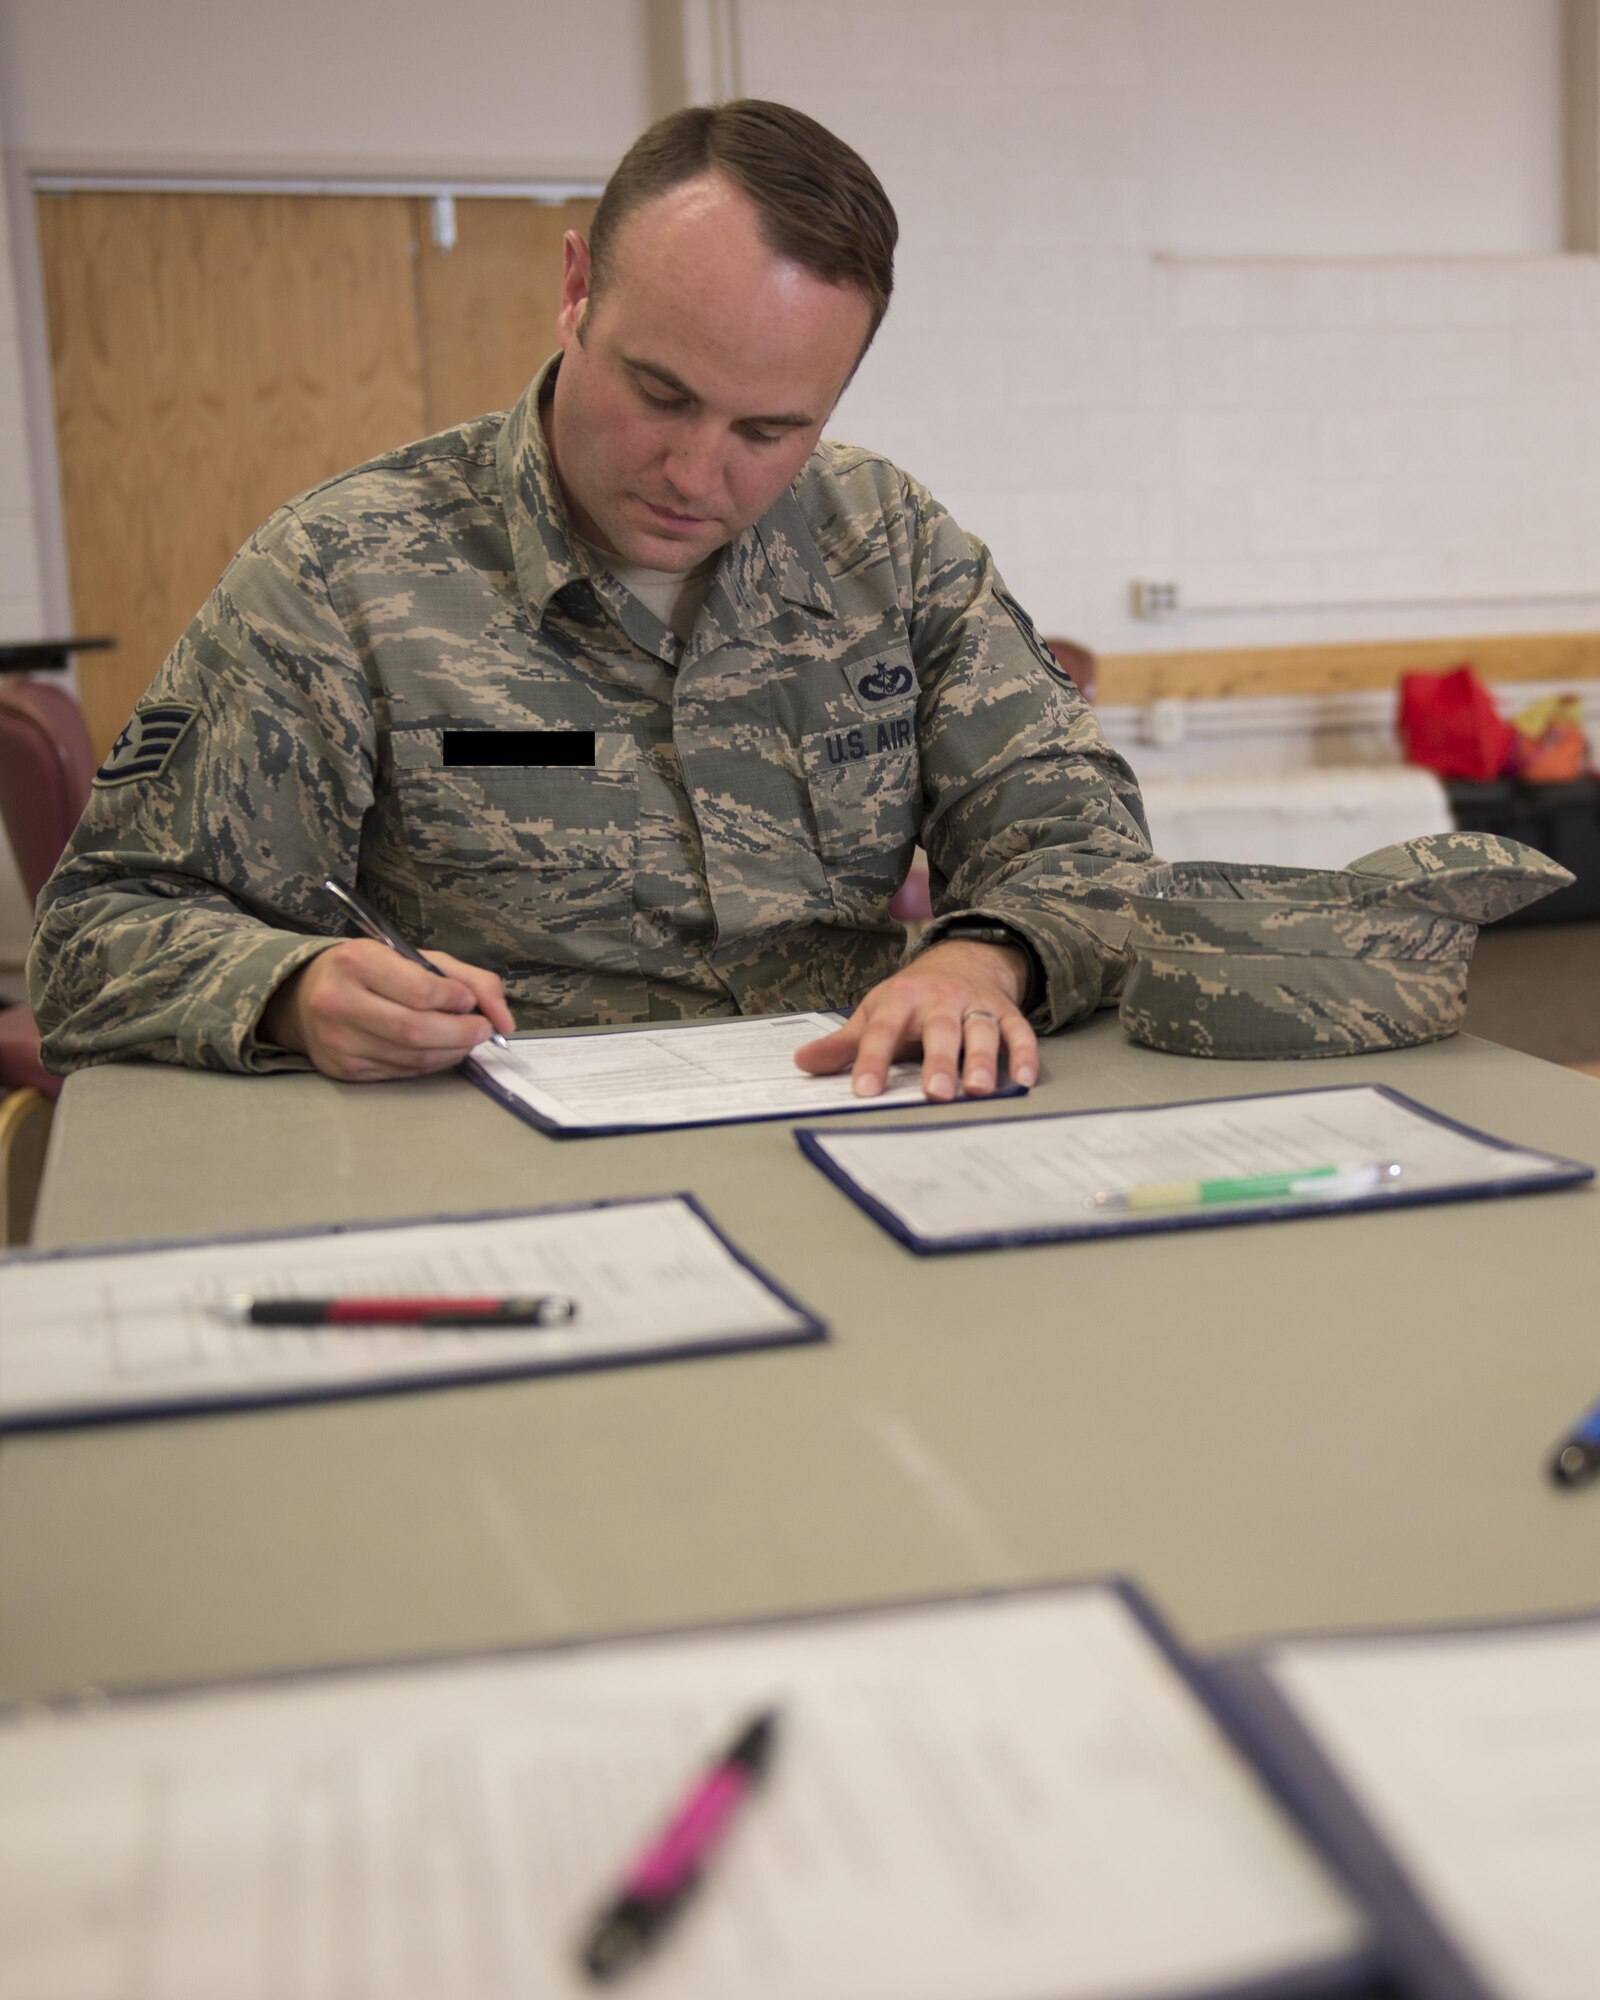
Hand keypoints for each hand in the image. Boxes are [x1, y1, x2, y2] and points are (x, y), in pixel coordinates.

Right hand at [259, 941, 514, 1081]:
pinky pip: (401, 1072)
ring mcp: (338, 1041)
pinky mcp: (343, 1069)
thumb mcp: (416, 957)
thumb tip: (505, 1020)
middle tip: (482, 1029)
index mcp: (356, 962)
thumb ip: (469, 978)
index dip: (455, 1000)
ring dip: (451, 1051)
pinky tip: (437, 1049)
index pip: (419, 991)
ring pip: (413, 1058)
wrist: (305, 997)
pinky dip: (431, 1063)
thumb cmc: (371, 971)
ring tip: (463, 1037)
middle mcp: (338, 1002)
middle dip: (462, 1033)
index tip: (468, 1000)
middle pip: (417, 1031)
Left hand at [793, 938, 1038, 1101]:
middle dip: (939, 1062)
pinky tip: (1024, 1079)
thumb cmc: (912, 998)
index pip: (883, 1031)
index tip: (864, 1091)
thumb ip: (842, 1044)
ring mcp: (976, 1006)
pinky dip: (1025, 1054)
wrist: (964, 960)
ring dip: (982, 1061)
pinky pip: (1020, 1032)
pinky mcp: (1006, 1013)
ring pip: (982, 1032)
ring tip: (979, 1090)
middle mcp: (941, 1000)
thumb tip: (801, 1064)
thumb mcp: (874, 1013)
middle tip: (935, 1094)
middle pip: (940, 1031)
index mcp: (901, 998)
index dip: (873, 1060)